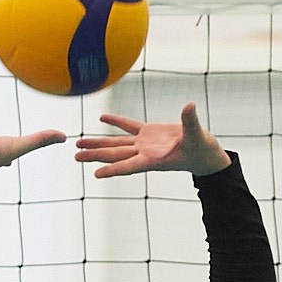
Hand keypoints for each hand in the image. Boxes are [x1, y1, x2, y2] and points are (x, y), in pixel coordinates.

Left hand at [74, 104, 230, 178]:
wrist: (205, 153)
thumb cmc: (203, 150)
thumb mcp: (199, 137)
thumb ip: (192, 123)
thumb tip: (190, 106)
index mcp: (154, 159)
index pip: (129, 166)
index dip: (113, 170)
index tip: (96, 175)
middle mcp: (145, 153)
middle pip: (115, 155)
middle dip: (95, 156)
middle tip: (75, 157)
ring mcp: (145, 144)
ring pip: (117, 143)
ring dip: (97, 144)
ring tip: (78, 145)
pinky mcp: (149, 134)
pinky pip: (129, 127)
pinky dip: (116, 122)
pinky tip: (101, 119)